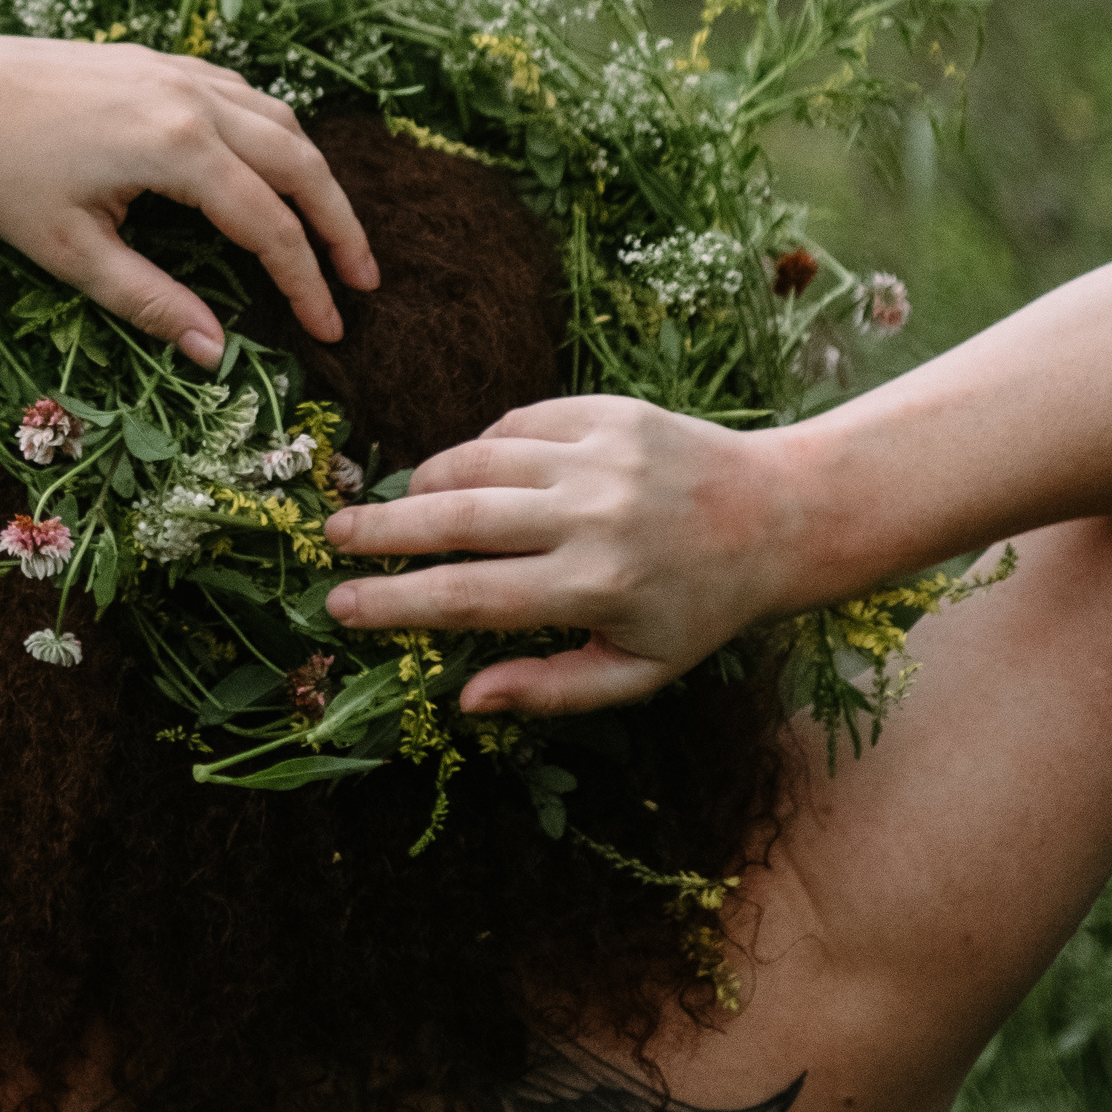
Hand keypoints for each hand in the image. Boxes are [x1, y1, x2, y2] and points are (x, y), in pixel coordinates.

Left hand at [0, 28, 377, 363]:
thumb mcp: (70, 252)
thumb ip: (152, 301)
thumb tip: (216, 353)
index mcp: (178, 149)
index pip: (271, 226)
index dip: (307, 282)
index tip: (330, 328)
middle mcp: (193, 100)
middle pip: (300, 164)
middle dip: (339, 226)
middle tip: (364, 280)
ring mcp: (177, 72)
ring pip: (278, 121)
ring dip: (313, 176)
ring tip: (329, 230)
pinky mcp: (156, 60)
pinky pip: (241, 96)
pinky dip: (273, 135)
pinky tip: (269, 167)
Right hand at [320, 395, 797, 713]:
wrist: (779, 516)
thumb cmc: (700, 609)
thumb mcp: (638, 671)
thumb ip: (551, 689)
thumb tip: (465, 700)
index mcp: (593, 588)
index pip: (467, 597)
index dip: (394, 603)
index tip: (341, 606)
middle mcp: (591, 516)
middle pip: (457, 519)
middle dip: (383, 529)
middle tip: (332, 536)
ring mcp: (598, 455)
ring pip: (477, 459)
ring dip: (426, 482)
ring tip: (397, 505)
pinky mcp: (607, 411)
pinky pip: (517, 424)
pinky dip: (483, 447)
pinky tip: (473, 471)